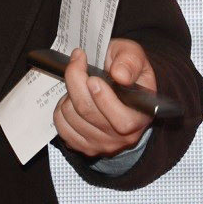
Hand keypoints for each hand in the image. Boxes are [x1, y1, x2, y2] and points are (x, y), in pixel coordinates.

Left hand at [53, 38, 155, 158]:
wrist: (120, 88)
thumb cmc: (127, 72)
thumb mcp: (135, 56)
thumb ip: (130, 61)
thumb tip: (120, 75)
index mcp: (141, 116)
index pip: (122, 121)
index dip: (103, 98)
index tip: (92, 78)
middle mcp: (123, 137)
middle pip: (88, 111)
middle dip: (76, 82)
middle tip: (77, 62)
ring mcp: (103, 144)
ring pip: (71, 116)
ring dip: (69, 95)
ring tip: (80, 85)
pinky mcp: (84, 147)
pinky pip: (61, 126)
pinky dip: (61, 109)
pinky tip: (73, 101)